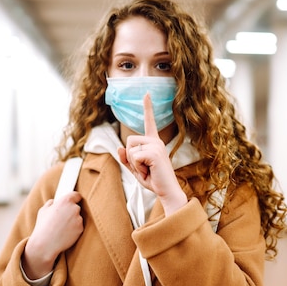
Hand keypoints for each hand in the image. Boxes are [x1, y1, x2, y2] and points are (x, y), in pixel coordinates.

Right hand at [22, 191, 83, 278]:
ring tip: (61, 227)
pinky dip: (74, 229)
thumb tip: (54, 202)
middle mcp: (74, 208)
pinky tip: (64, 233)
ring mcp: (78, 219)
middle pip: (76, 207)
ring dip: (73, 220)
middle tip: (62, 217)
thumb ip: (51, 204)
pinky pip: (78, 227)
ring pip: (78, 217)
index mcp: (65, 201)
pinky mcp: (80, 229)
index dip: (74, 198)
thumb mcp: (43, 211)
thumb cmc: (43, 226)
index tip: (73, 200)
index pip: (76, 195)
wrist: (45, 244)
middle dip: (71, 211)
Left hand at [117, 93, 187, 215]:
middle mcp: (156, 141)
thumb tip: (119, 147)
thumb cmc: (154, 180)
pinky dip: (137, 168)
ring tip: (147, 171)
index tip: (147, 93)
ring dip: (134, 164)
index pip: (149, 122)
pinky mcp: (154, 153)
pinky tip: (148, 172)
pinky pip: (134, 157)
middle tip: (144, 169)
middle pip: (129, 141)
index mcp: (153, 142)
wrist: (167, 192)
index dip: (148, 108)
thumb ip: (127, 159)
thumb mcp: (136, 169)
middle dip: (131, 158)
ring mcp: (156, 145)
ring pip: (130, 149)